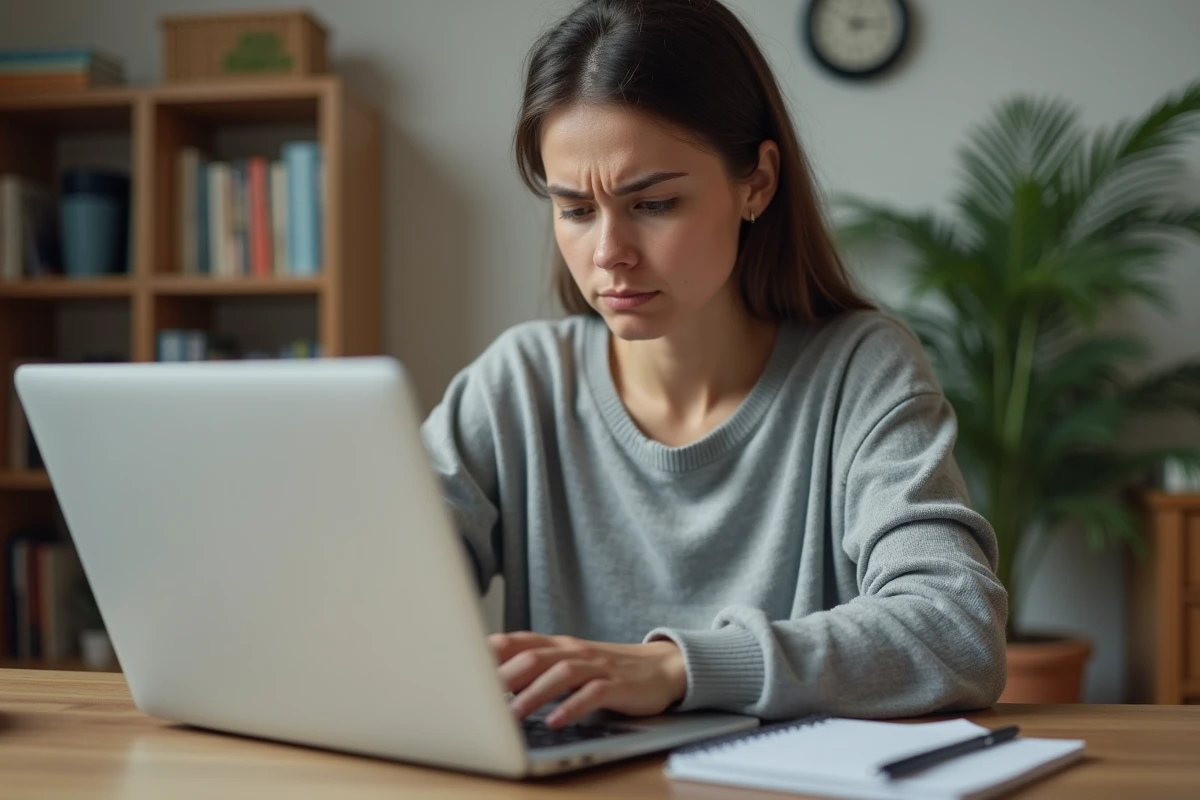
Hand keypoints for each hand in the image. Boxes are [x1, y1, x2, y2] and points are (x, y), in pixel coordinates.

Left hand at [490, 632, 687, 728]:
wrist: (662, 668)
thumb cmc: (607, 670)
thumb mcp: (570, 665)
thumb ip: (536, 669)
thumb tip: (493, 684)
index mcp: (559, 645)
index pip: (519, 640)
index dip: (491, 650)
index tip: (462, 663)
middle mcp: (574, 651)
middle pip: (534, 655)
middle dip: (505, 675)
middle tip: (479, 696)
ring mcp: (597, 666)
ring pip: (560, 673)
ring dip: (534, 694)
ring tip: (512, 715)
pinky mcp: (617, 685)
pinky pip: (592, 694)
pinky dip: (572, 708)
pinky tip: (555, 722)